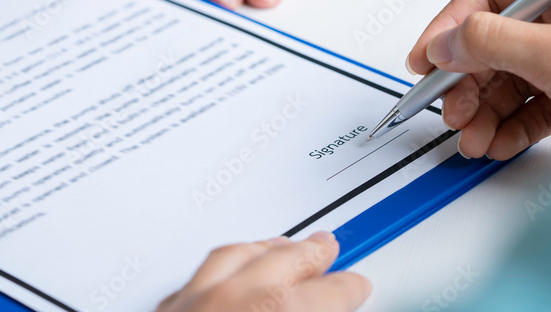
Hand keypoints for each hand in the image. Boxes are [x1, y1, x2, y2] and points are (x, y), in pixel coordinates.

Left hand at [157, 233, 369, 311]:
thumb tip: (328, 304)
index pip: (329, 294)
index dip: (348, 288)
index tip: (357, 284)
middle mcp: (233, 303)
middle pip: (282, 262)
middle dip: (310, 253)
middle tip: (329, 246)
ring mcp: (193, 305)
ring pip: (233, 257)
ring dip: (264, 249)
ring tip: (283, 245)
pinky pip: (197, 277)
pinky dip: (222, 268)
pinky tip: (230, 267)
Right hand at [406, 0, 550, 159]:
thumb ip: (491, 43)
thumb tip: (443, 44)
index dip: (449, 26)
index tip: (424, 60)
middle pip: (493, 42)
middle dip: (466, 83)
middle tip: (450, 111)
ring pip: (510, 78)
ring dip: (484, 111)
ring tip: (473, 139)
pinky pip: (532, 104)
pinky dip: (511, 126)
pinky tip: (496, 144)